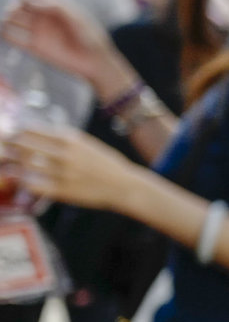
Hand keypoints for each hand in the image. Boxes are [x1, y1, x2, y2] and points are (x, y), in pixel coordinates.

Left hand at [0, 123, 144, 212]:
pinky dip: (21, 179)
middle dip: (9, 144)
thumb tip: (33, 131)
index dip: (16, 131)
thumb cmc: (104, 163)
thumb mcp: (86, 142)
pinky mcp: (63, 191)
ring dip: (11, 161)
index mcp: (70, 139)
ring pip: (26, 164)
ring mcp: (64, 174)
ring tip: (7, 161)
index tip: (12, 133)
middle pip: (24, 145)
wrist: (124, 186)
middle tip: (4, 145)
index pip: (31, 130)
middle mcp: (65, 155)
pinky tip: (17, 177)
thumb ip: (62, 137)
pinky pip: (33, 184)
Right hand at [2, 0, 127, 94]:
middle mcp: (42, 15)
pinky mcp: (33, 47)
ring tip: (11, 21)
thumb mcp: (77, 17)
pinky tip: (5, 32)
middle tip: (18, 12)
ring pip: (11, 18)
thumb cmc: (91, 37)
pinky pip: (11, 38)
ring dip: (6, 17)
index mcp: (53, 4)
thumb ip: (55, 5)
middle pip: (17, 2)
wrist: (95, 63)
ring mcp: (37, 31)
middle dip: (14, 4)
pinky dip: (4, 33)